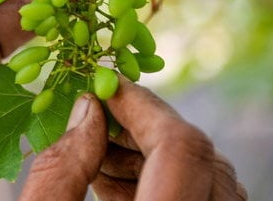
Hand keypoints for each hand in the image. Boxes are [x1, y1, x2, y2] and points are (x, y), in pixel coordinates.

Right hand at [20, 79, 246, 200]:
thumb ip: (60, 170)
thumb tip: (87, 110)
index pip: (181, 149)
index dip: (141, 104)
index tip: (102, 86)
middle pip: (202, 160)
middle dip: (145, 127)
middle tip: (96, 118)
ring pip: (212, 182)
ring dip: (156, 156)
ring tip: (102, 158)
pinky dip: (168, 182)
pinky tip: (121, 187)